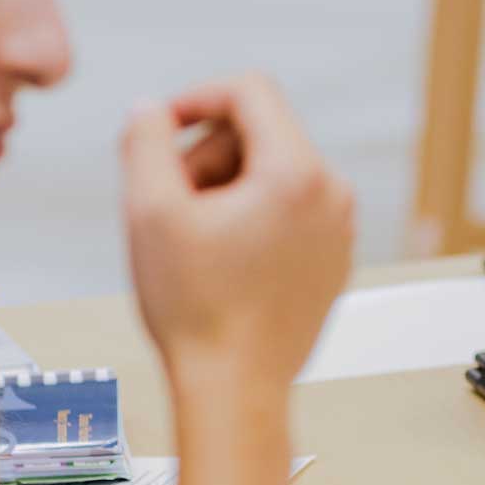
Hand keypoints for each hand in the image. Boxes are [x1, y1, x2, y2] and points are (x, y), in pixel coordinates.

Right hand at [120, 72, 353, 381]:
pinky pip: (289, 211)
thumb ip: (146, 142)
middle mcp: (333, 193)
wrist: (235, 392)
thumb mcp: (149, 212)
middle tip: (167, 203)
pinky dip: (250, 217)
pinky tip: (219, 261)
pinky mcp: (333, 258)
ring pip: (273, 172)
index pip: (250, 91)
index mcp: (297, 173)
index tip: (159, 128)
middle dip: (205, 155)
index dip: (195, 98)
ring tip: (191, 238)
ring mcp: (339, 228)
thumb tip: (150, 109)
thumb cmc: (196, 311)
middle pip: (260, 132)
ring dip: (224, 188)